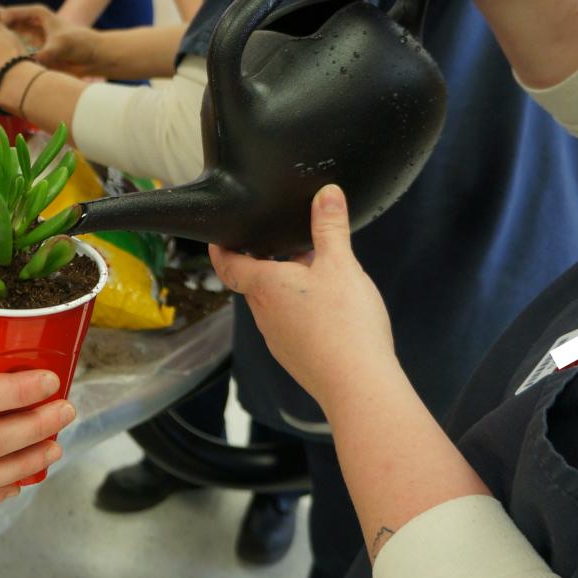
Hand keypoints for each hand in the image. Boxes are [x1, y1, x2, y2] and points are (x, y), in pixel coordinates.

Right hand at [0, 3, 101, 76]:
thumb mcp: (62, 45)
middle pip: (1, 24)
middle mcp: (28, 25)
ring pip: (2, 39)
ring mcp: (27, 39)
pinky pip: (10, 54)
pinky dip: (0, 58)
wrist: (92, 57)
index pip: (9, 13)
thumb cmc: (80, 44)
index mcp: (35, 14)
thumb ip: (47, 52)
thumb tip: (33, 62)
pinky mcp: (27, 52)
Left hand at [210, 186, 396, 414]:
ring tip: (318, 272)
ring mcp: (278, 339)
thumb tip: (326, 193)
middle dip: (270, 261)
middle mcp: (263, 314)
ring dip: (290, 286)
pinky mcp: (295, 357)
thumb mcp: (341, 265)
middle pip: (256, 281)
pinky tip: (329, 310)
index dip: (221, 247)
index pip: (228, 264)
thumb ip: (330, 227)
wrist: (357, 385)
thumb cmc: (344, 323)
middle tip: (290, 242)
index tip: (219, 236)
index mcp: (264, 286)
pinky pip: (291, 326)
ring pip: (276, 303)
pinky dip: (303, 311)